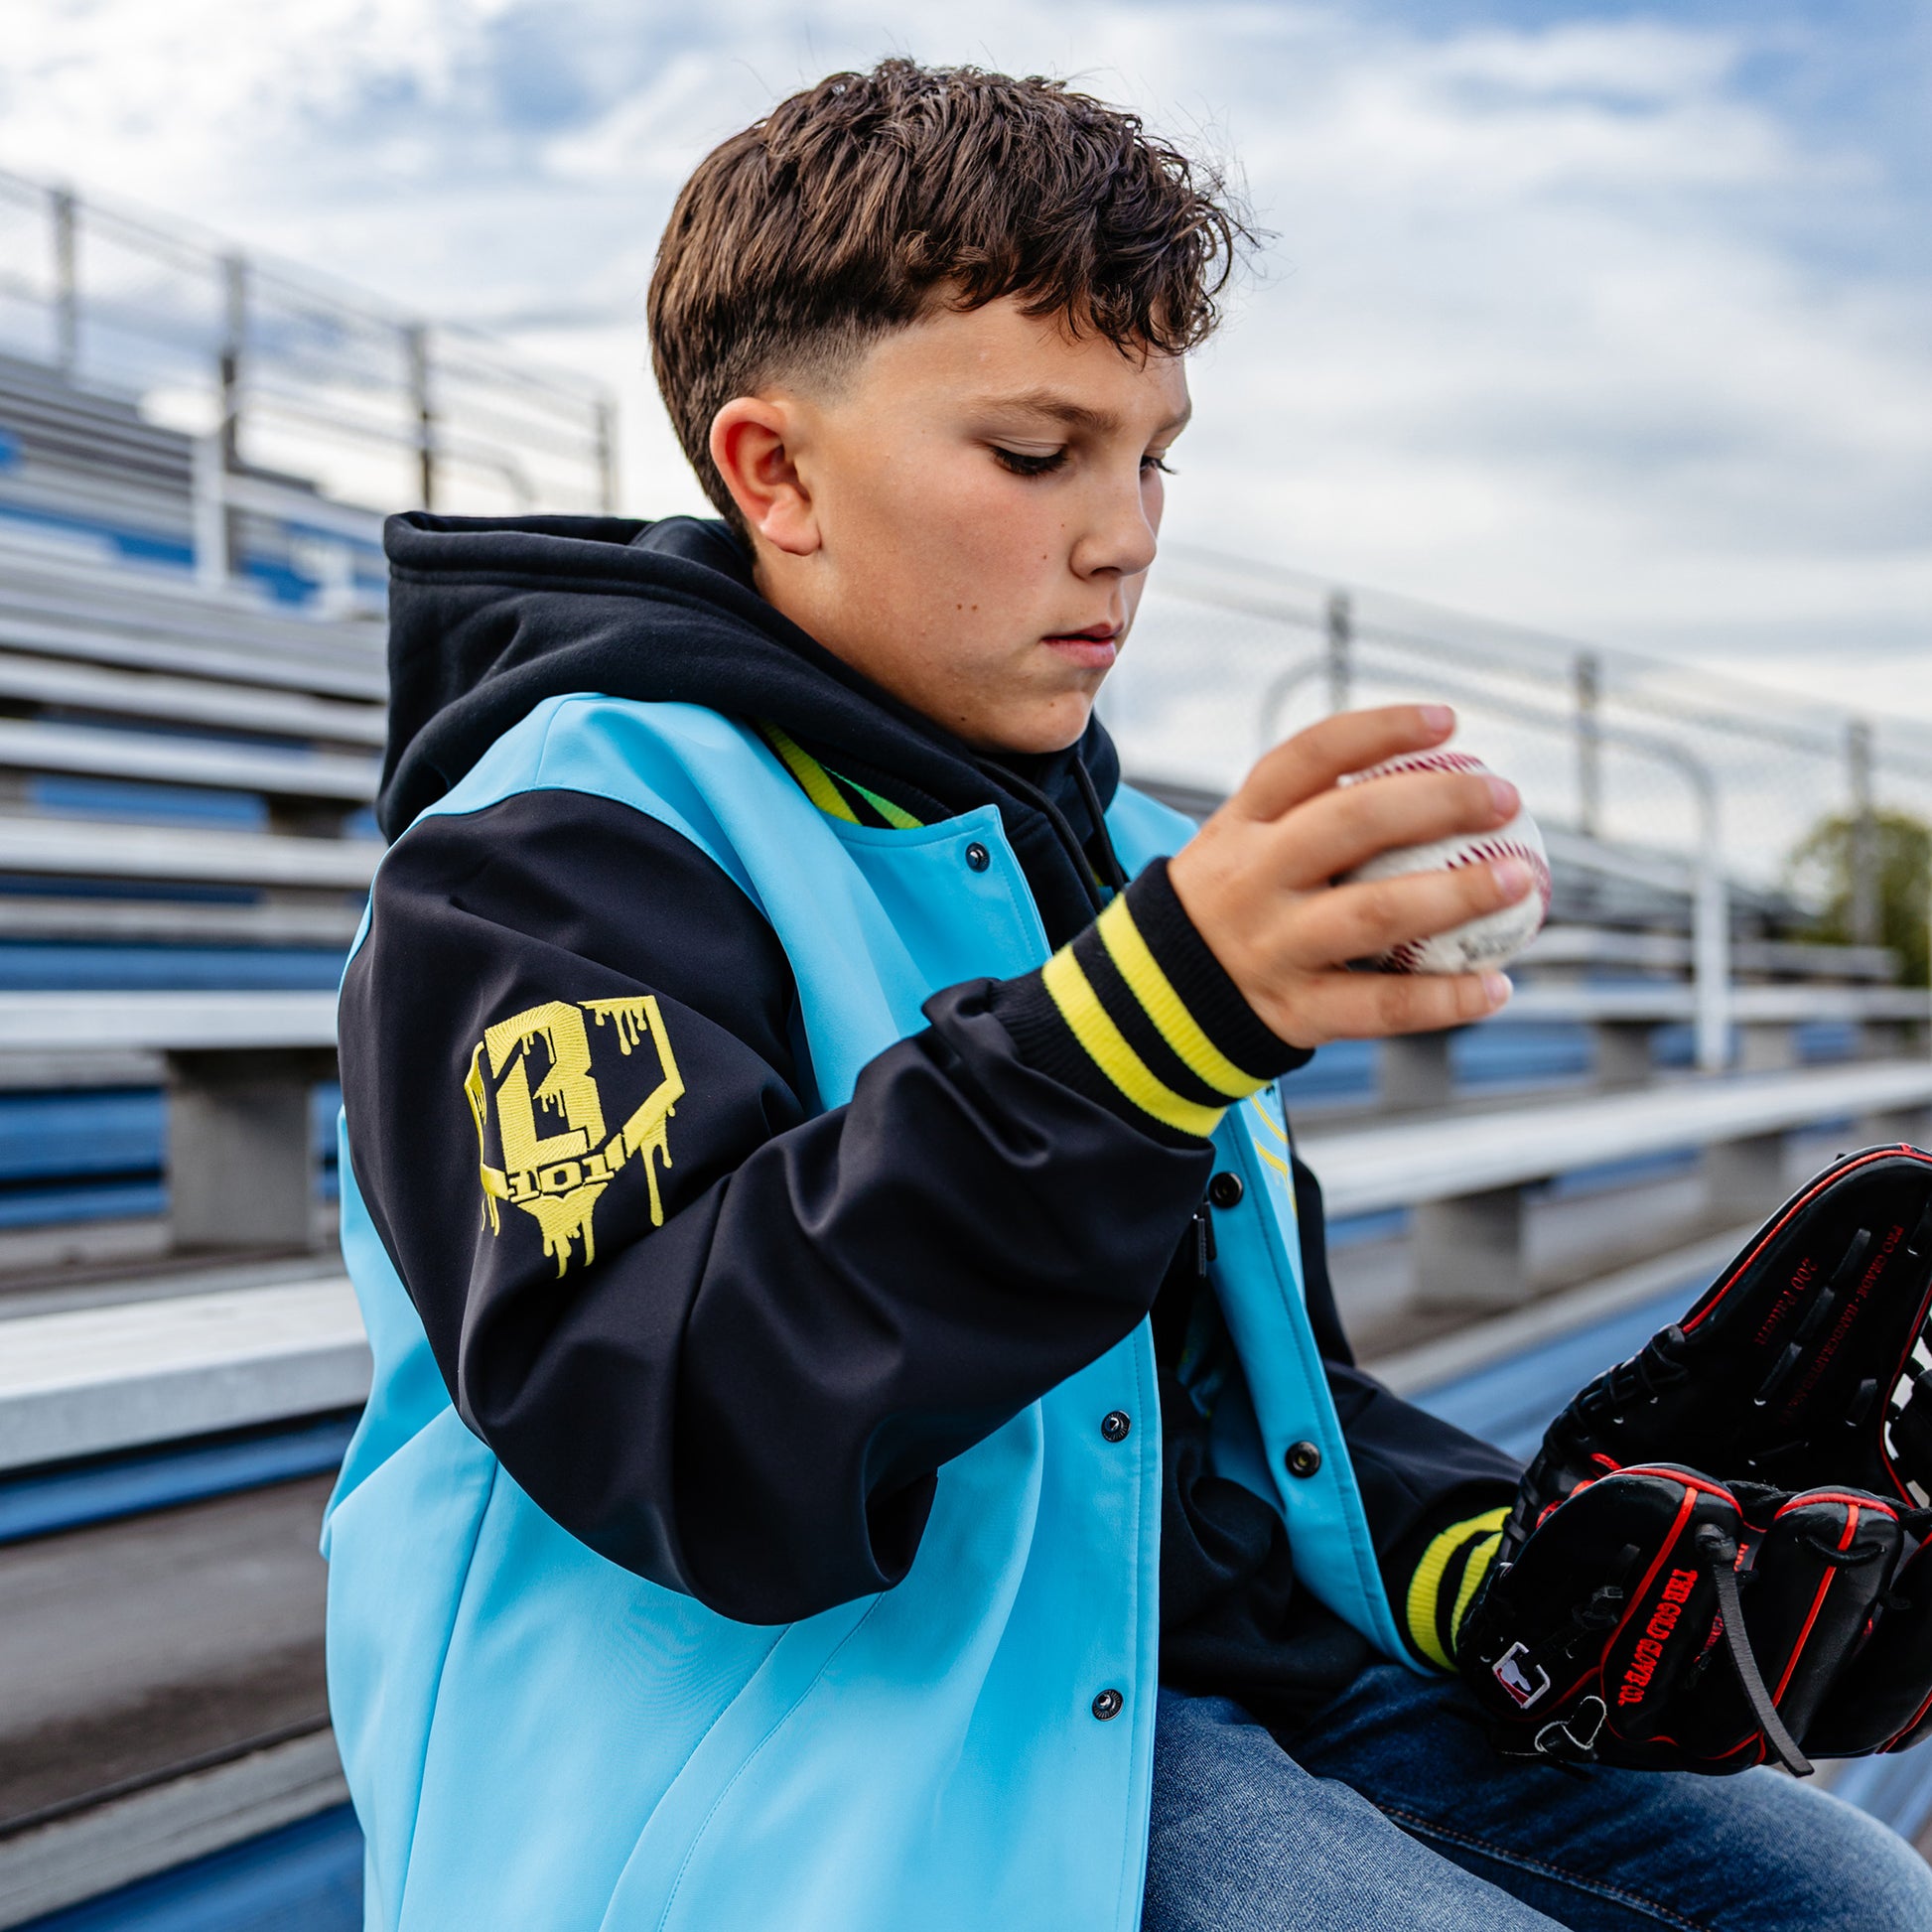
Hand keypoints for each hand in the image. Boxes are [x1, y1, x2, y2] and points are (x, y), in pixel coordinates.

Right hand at [1165, 705, 1533, 1047]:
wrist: (1158, 998)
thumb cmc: (1235, 905)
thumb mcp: (1244, 844)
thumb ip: (1314, 811)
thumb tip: (1436, 772)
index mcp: (1242, 824)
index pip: (1309, 758)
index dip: (1380, 731)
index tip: (1448, 721)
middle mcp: (1254, 878)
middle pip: (1349, 825)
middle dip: (1436, 801)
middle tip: (1504, 797)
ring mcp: (1274, 945)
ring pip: (1373, 915)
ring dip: (1455, 895)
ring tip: (1519, 880)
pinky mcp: (1294, 1011)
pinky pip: (1379, 1007)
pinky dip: (1445, 999)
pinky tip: (1498, 987)